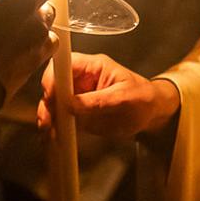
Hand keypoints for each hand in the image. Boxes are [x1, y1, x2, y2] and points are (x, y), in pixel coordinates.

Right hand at [0, 0, 57, 99]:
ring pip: (48, 30)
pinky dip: (34, 47)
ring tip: (16, 31)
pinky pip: (43, 50)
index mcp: (23, 3)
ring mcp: (39, 46)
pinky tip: (15, 49)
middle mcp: (38, 23)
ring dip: (37, 28)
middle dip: (35, 5)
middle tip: (15, 8)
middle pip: (48, 7)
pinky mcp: (36, 66)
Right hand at [37, 52, 179, 136]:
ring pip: (53, 103)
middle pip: (54, 84)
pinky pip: (61, 118)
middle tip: (48, 119)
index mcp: (92, 67)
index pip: (65, 64)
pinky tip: (53, 137)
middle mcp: (81, 79)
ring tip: (49, 132)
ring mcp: (77, 96)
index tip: (51, 94)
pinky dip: (55, 127)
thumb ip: (98, 101)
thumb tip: (71, 105)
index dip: (54, 77)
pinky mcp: (78, 113)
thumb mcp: (124, 99)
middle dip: (48, 101)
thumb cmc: (143, 99)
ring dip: (48, 116)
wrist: (151, 114)